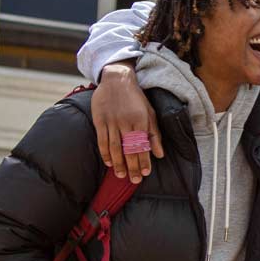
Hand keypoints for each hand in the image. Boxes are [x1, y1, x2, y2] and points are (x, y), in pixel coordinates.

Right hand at [92, 62, 161, 183]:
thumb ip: (155, 134)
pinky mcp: (99, 120)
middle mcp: (125, 122)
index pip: (142, 145)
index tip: (146, 174)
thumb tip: (160, 154)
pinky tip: (108, 163)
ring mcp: (111, 122)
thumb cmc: (136, 98)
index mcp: (140, 121)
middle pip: (128, 149)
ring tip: (122, 175)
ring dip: (118, 163)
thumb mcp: (150, 113)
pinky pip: (102, 141)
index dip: (144, 161)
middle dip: (132, 166)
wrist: (117, 80)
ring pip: (114, 147)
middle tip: (134, 180)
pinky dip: (105, 153)